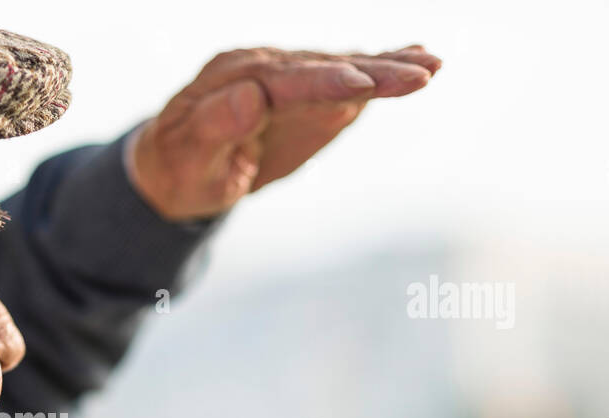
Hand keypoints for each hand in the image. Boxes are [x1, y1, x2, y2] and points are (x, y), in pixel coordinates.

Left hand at [127, 46, 441, 220]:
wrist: (177, 167)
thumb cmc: (179, 167)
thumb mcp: (187, 156)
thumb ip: (215, 126)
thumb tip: (251, 98)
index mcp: (233, 78)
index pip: (286, 80)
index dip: (325, 82)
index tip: (361, 84)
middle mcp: (265, 67)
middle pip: (324, 68)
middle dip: (372, 71)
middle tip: (420, 73)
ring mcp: (290, 77)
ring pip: (343, 70)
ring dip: (388, 67)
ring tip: (432, 65)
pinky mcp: (308, 92)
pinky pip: (347, 78)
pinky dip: (382, 69)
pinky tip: (418, 57)